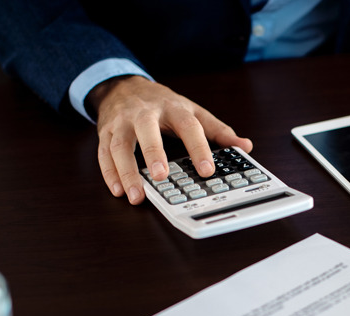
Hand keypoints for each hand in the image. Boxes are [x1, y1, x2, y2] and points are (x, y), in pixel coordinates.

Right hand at [88, 75, 252, 203]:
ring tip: (136, 195)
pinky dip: (109, 174)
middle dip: (153, 153)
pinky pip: (103, 154)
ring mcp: (122, 123)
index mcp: (172, 107)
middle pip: (147, 130)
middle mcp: (144, 113)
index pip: (188, 126)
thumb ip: (217, 130)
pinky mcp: (105, 133)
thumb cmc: (161, 103)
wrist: (122, 86)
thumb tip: (245, 146)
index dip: (198, 148)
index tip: (207, 170)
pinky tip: (118, 190)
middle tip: (162, 176)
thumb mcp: (191, 110)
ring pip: (120, 146)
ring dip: (127, 171)